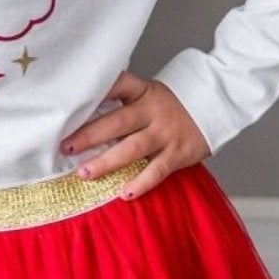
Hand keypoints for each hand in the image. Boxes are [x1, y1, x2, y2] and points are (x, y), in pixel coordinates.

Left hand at [60, 71, 209, 197]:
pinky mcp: (177, 154)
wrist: (212, 108)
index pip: (119, 84)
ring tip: (85, 173)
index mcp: (142, 92)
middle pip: (118, 122)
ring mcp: (165, 133)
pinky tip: (124, 193)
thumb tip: (78, 116)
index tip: (73, 100)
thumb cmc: (167, 106)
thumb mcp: (146, 94)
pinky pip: (157, 170)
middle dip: (90, 135)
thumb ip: (120, 102)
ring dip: (107, 162)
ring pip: (133, 148)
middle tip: (66, 147)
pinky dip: (140, 183)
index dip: (98, 90)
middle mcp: (152, 111)